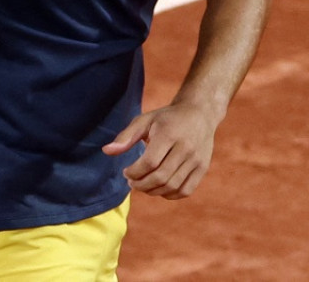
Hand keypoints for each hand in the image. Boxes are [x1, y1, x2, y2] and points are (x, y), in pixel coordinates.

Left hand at [102, 102, 222, 199]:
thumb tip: (106, 151)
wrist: (199, 113)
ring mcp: (196, 159)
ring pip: (173, 186)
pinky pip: (186, 190)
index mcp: (169, 134)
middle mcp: (185, 148)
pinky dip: (170, 195)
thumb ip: (126, 136)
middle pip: (161, 177)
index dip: (134, 172)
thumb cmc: (167, 118)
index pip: (149, 162)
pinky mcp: (203, 168)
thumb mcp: (145, 120)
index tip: (126, 172)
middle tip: (132, 182)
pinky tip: (159, 188)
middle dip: (141, 185)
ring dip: (153, 191)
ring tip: (143, 186)